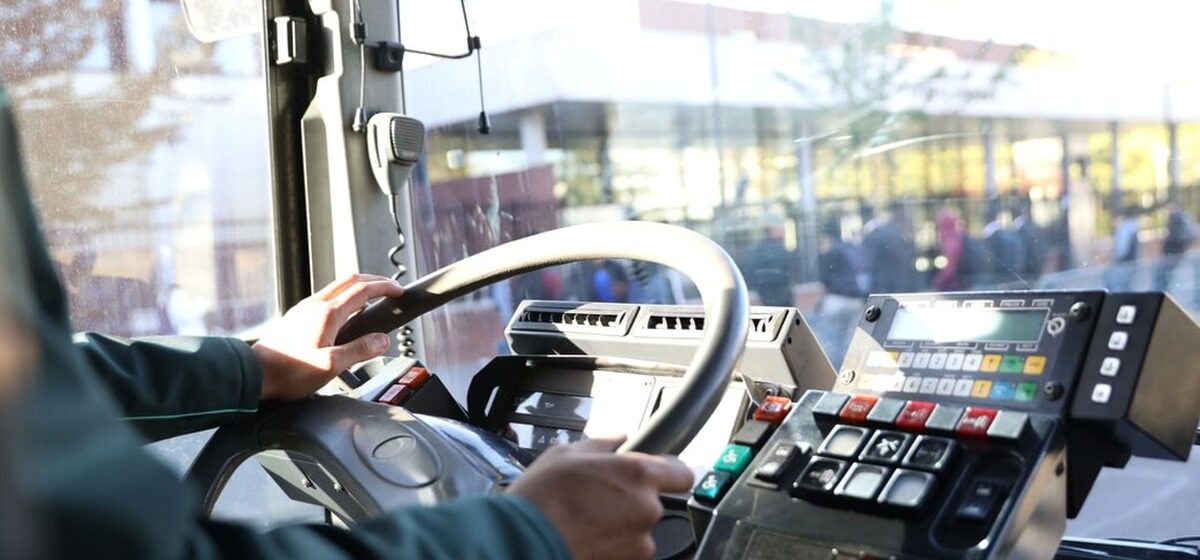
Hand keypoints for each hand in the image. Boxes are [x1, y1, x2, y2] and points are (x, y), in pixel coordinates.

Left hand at [252, 274, 403, 400]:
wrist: (254, 374)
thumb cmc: (288, 372)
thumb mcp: (331, 366)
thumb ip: (360, 350)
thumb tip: (382, 340)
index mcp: (327, 313)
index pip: (363, 290)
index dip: (384, 287)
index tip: (398, 291)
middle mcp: (315, 305)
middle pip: (350, 280)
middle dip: (373, 281)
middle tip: (389, 288)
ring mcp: (304, 309)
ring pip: (336, 287)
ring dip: (357, 287)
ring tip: (371, 299)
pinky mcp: (296, 317)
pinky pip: (325, 298)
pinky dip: (343, 297)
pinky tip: (344, 314)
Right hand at [507, 437, 693, 559]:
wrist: (525, 539)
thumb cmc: (542, 496)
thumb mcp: (567, 454)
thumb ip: (602, 444)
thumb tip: (617, 439)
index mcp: (638, 473)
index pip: (681, 473)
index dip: (671, 472)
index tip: (662, 474)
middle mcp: (646, 507)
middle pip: (654, 501)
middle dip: (633, 499)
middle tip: (602, 496)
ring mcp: (639, 540)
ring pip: (640, 527)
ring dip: (623, 523)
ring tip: (590, 518)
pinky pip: (628, 548)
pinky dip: (613, 543)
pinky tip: (589, 534)